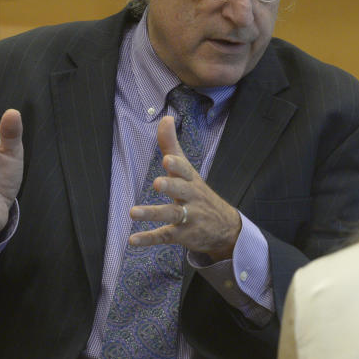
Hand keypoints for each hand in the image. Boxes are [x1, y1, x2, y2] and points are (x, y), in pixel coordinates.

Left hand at [129, 116, 240, 260]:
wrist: (225, 228)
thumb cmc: (199, 193)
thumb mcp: (187, 170)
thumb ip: (172, 146)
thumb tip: (165, 118)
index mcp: (191, 180)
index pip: (185, 170)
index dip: (177, 166)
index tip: (167, 160)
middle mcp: (191, 198)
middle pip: (182, 190)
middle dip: (171, 186)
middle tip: (158, 183)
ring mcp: (187, 217)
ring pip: (171, 214)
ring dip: (152, 213)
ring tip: (133, 212)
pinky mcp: (181, 235)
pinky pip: (164, 236)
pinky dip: (149, 238)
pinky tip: (132, 240)